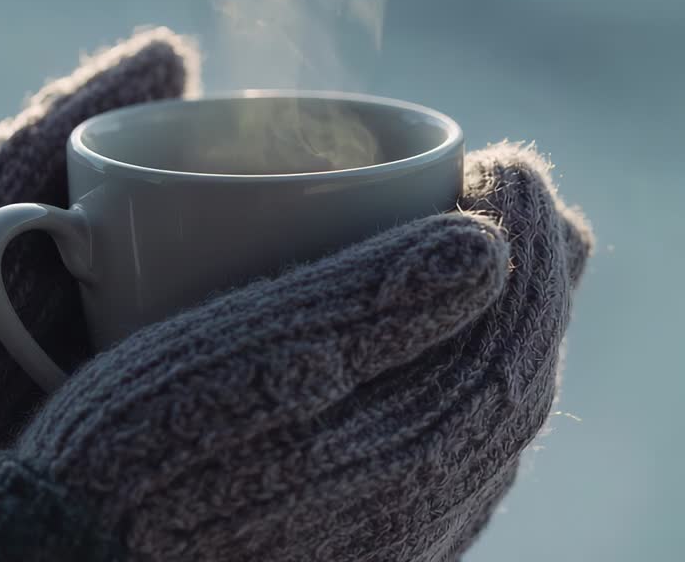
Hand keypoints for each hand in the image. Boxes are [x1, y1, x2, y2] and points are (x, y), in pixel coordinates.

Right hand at [0, 142, 590, 561]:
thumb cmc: (154, 450)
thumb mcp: (254, 356)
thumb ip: (374, 299)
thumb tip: (490, 241)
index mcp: (421, 441)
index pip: (517, 317)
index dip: (525, 228)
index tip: (506, 161)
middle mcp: (438, 500)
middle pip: (520, 365)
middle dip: (530, 269)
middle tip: (512, 194)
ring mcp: (409, 534)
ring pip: (495, 417)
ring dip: (505, 328)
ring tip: (495, 259)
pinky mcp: (375, 549)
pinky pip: (461, 461)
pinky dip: (471, 391)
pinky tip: (454, 367)